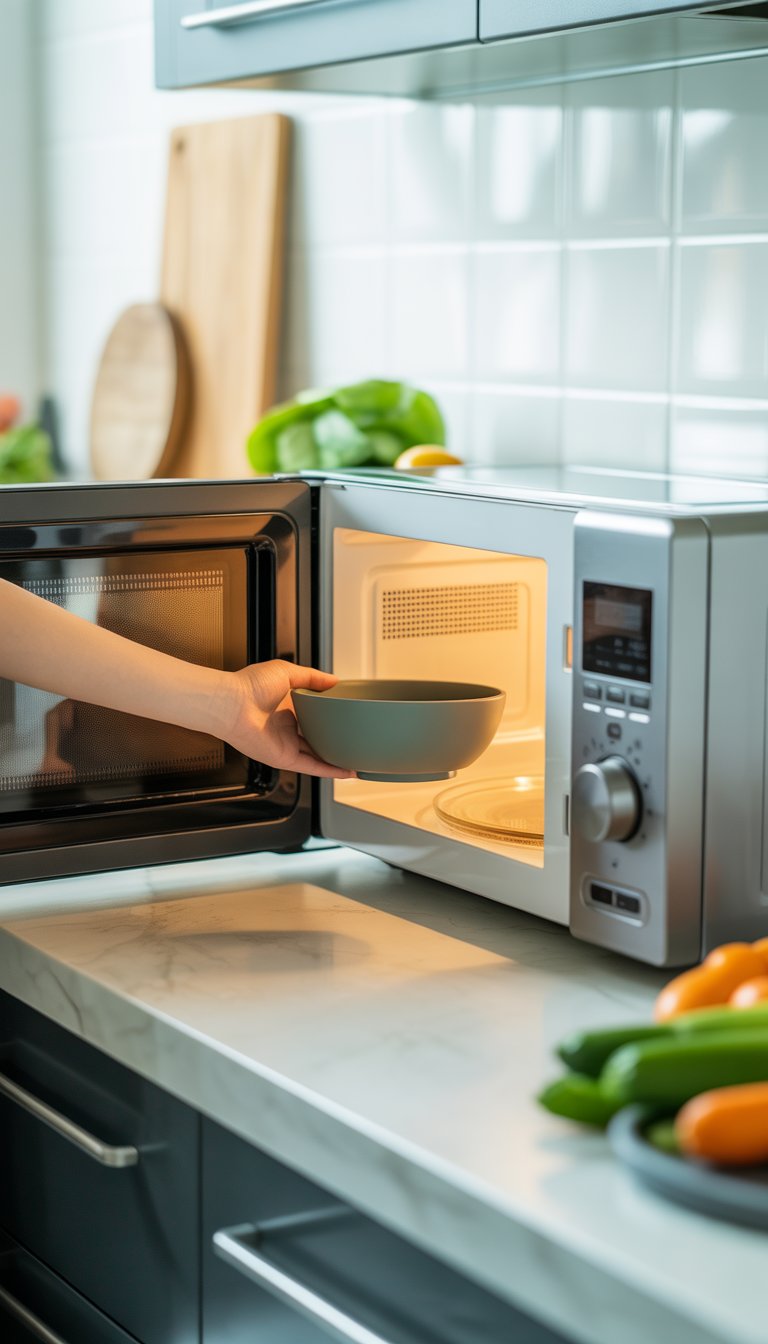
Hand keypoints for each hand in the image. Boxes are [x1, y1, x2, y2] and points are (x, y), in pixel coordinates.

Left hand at [225, 660, 354, 778]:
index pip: (314, 714)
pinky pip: (311, 767)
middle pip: (317, 737)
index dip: (330, 716)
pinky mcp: (284, 758)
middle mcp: (286, 727)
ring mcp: (286, 744)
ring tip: (358, 759)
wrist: (231, 704)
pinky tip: (346, 771)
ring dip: (336, 759)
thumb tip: (334, 679)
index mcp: (286, 706)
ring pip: (317, 756)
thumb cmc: (249, 686)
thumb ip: (312, 677)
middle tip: (357, 740)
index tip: (347, 715)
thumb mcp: (287, 671)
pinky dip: (329, 770)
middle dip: (335, 740)